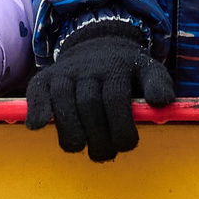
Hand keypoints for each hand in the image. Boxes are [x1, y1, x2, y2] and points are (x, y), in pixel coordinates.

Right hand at [24, 33, 175, 161]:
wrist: (98, 44)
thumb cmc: (127, 70)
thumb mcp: (150, 70)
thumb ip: (159, 86)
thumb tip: (161, 104)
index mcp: (117, 67)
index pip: (116, 98)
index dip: (121, 127)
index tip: (126, 145)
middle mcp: (89, 67)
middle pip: (89, 103)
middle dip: (96, 136)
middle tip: (103, 154)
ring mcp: (65, 71)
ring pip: (62, 99)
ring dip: (69, 130)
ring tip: (78, 147)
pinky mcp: (45, 77)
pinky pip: (37, 91)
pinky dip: (36, 109)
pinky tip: (38, 127)